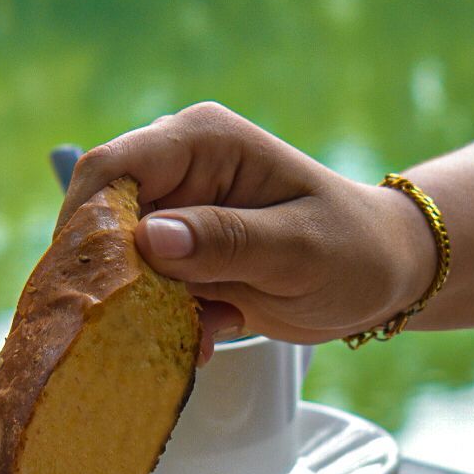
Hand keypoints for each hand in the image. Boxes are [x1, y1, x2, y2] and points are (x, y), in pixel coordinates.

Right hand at [57, 104, 436, 358]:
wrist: (387, 276)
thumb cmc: (356, 249)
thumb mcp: (297, 249)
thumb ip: (225, 241)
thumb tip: (147, 239)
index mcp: (202, 140)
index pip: (111, 170)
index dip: (86, 225)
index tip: (90, 286)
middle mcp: (179, 170)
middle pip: (104, 220)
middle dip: (117, 279)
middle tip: (139, 326)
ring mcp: (178, 215)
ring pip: (120, 265)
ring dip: (148, 309)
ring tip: (205, 328)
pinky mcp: (182, 257)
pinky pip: (146, 291)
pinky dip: (169, 321)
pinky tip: (215, 332)